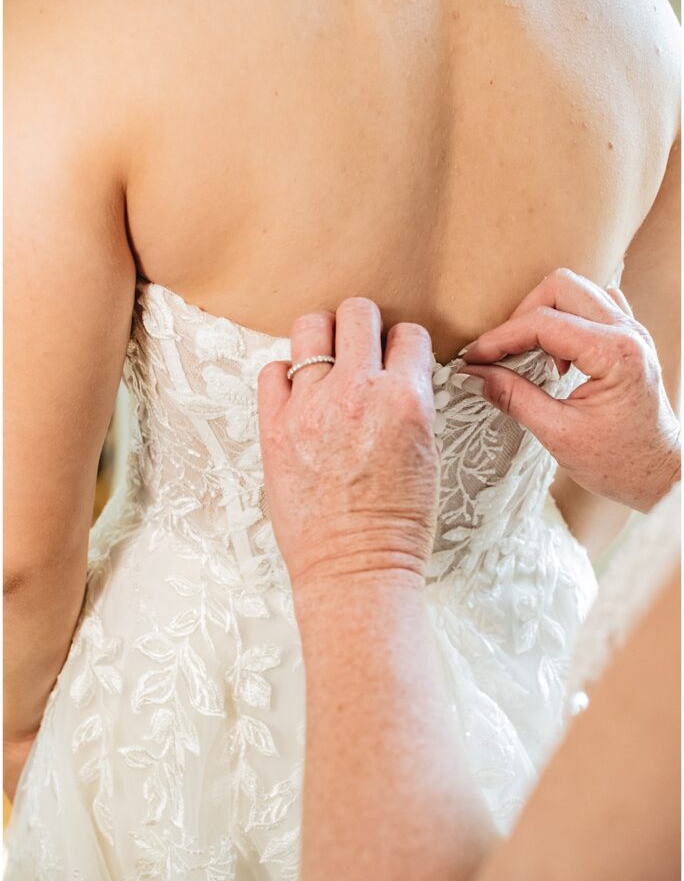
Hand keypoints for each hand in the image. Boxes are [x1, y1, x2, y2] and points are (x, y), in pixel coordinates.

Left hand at [257, 298, 439, 596]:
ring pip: (310, 329)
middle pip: (357, 313)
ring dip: (323, 340)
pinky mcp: (274, 427)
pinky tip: (298, 395)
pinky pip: (272, 370)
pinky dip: (286, 375)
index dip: (404, 345)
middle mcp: (358, 394)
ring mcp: (311, 408)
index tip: (397, 357)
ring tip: (326, 363)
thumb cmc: (398, 523)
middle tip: (360, 346)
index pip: (409, 335)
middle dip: (363, 325)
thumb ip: (412, 404)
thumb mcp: (428, 455)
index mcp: (406, 401)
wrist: (355, 567)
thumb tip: (398, 374)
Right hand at [459, 268, 680, 511]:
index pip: (543, 323)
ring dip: (544, 315)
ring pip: (576, 290)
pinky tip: (557, 354)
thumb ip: (513, 398)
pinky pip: (594, 305)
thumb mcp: (558, 434)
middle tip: (500, 354)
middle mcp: (628, 332)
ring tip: (530, 355)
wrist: (659, 476)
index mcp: (615, 353)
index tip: (473, 359)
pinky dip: (566, 319)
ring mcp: (633, 331)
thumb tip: (474, 376)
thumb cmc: (619, 463)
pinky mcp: (630, 339)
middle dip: (521, 317)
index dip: (500, 339)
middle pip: (560, 287)